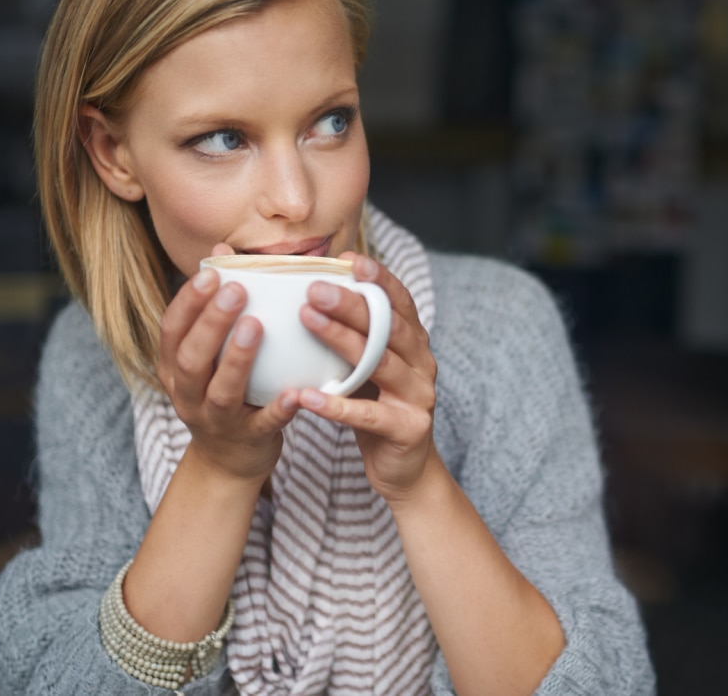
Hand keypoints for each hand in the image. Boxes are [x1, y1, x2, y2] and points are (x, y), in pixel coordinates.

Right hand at [156, 245, 299, 484]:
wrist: (228, 462)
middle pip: (191, 358)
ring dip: (237, 358)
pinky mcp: (249, 439)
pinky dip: (278, 408)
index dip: (188, 302)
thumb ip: (214, 309)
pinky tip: (296, 392)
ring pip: (221, 390)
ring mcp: (217, 420)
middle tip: (236, 290)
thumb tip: (223, 247)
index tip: (210, 273)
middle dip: (211, 323)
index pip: (171, 330)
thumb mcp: (210, 354)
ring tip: (256, 326)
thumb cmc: (226, 390)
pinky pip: (263, 424)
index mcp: (175, 368)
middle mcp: (188, 394)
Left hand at [296, 252, 438, 501]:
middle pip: (388, 326)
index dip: (378, 278)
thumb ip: (353, 333)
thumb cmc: (376, 407)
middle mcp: (422, 363)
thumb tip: (311, 290)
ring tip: (307, 320)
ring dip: (341, 339)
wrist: (404, 469)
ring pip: (380, 362)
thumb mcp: (368, 366)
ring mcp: (419, 395)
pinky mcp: (408, 428)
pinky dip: (336, 404)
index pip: (400, 301)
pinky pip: (368, 415)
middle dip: (352, 303)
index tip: (348, 258)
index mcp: (414, 341)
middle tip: (315, 287)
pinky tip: (305, 396)